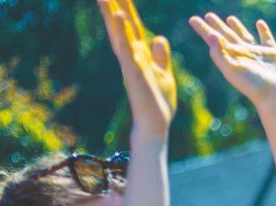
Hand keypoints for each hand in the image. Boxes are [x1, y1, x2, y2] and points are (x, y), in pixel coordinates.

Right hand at [98, 0, 176, 135]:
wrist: (156, 124)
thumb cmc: (159, 102)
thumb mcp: (164, 74)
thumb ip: (160, 56)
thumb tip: (158, 38)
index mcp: (140, 54)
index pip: (133, 25)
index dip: (127, 8)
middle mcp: (132, 55)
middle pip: (122, 24)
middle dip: (115, 4)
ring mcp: (131, 62)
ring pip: (119, 32)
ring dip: (112, 13)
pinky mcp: (134, 71)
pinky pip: (127, 48)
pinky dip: (123, 32)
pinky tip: (118, 16)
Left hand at [189, 14, 275, 111]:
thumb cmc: (254, 85)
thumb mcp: (232, 70)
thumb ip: (219, 53)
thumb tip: (211, 35)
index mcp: (230, 57)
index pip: (213, 40)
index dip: (203, 29)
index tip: (192, 20)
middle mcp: (242, 54)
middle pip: (226, 35)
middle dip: (217, 26)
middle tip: (209, 16)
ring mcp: (257, 53)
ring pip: (244, 35)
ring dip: (237, 27)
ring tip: (230, 19)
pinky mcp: (272, 52)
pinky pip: (266, 37)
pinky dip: (263, 30)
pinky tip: (260, 23)